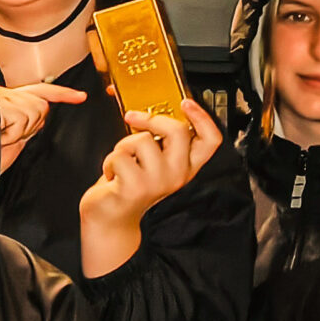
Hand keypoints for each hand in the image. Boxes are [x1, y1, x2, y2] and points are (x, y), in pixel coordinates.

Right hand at [0, 82, 89, 171]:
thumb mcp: (9, 141)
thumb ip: (27, 125)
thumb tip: (43, 112)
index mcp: (5, 101)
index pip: (39, 92)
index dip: (62, 94)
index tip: (81, 97)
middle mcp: (2, 95)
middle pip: (41, 108)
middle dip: (30, 127)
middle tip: (4, 137)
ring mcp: (0, 97)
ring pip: (35, 113)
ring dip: (19, 132)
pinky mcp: (0, 104)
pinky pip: (22, 120)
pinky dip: (12, 134)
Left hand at [78, 100, 223, 278]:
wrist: (110, 217)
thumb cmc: (128, 185)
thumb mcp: (152, 161)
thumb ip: (160, 141)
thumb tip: (153, 112)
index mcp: (185, 166)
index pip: (210, 140)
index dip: (202, 117)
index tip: (186, 102)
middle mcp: (177, 174)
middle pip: (178, 130)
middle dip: (151, 118)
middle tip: (134, 118)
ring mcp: (159, 181)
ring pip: (141, 140)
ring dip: (122, 146)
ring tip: (121, 164)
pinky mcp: (136, 186)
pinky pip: (119, 155)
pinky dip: (109, 161)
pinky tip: (112, 176)